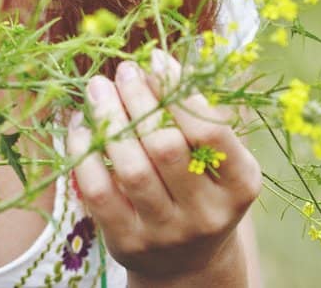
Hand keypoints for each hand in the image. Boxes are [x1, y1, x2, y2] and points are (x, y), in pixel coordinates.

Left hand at [66, 46, 259, 283]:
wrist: (188, 263)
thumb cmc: (201, 191)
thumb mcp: (219, 161)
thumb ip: (197, 118)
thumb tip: (155, 62)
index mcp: (239, 185)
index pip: (208, 130)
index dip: (177, 88)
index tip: (154, 57)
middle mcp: (207, 213)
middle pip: (165, 146)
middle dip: (138, 99)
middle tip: (122, 71)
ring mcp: (166, 232)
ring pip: (132, 169)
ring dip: (109, 119)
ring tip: (98, 89)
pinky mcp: (128, 242)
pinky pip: (99, 192)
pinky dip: (85, 153)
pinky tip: (82, 127)